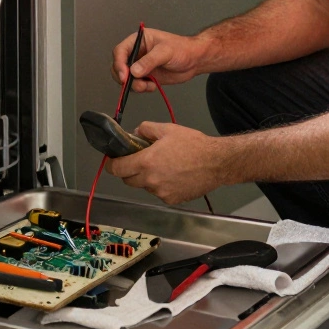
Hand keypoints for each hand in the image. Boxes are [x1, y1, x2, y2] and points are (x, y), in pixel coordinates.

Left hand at [104, 122, 228, 204]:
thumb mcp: (168, 129)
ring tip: (163, 166)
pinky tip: (174, 176)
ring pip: (145, 186)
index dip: (111, 165)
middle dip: (129, 171)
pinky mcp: (172, 200)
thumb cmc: (193, 144)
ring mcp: (161, 193)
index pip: (117, 169)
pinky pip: (159, 192)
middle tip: (139, 161)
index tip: (112, 161)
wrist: (217, 163)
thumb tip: (136, 132)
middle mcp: (151, 180)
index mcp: (147, 162)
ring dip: (147, 178)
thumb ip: (147, 129)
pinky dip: (161, 185)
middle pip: (128, 180)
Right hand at [111, 27, 207, 92]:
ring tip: (147, 86)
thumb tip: (134, 71)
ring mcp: (140, 65)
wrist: (194, 60)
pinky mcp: (145, 76)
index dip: (119, 63)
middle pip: (118, 65)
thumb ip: (149, 61)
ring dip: (133, 85)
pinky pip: (135, 85)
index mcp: (138, 40)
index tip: (124, 76)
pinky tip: (153, 86)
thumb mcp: (165, 52)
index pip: (120, 51)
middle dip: (124, 77)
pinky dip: (141, 88)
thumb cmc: (182, 49)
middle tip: (135, 83)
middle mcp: (136, 53)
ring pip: (125, 78)